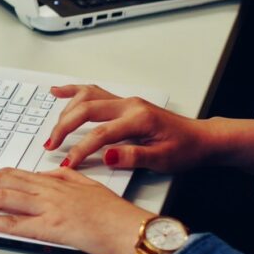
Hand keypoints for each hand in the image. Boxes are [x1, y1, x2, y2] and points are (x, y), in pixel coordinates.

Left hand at [0, 168, 153, 253]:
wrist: (134, 229)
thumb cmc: (117, 213)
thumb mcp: (88, 185)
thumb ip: (66, 176)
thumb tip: (48, 173)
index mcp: (55, 181)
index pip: (13, 174)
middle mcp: (48, 191)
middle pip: (2, 181)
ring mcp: (49, 208)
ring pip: (4, 197)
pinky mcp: (53, 228)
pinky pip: (15, 223)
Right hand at [42, 84, 215, 171]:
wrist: (201, 138)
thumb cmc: (185, 149)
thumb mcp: (164, 160)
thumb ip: (134, 156)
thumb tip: (107, 155)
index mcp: (138, 119)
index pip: (101, 134)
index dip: (81, 149)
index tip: (68, 162)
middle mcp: (129, 105)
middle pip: (86, 110)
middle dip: (64, 127)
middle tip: (52, 144)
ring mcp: (125, 101)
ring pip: (86, 97)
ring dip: (66, 111)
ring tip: (53, 129)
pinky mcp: (123, 103)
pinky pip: (93, 92)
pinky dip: (73, 91)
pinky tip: (58, 91)